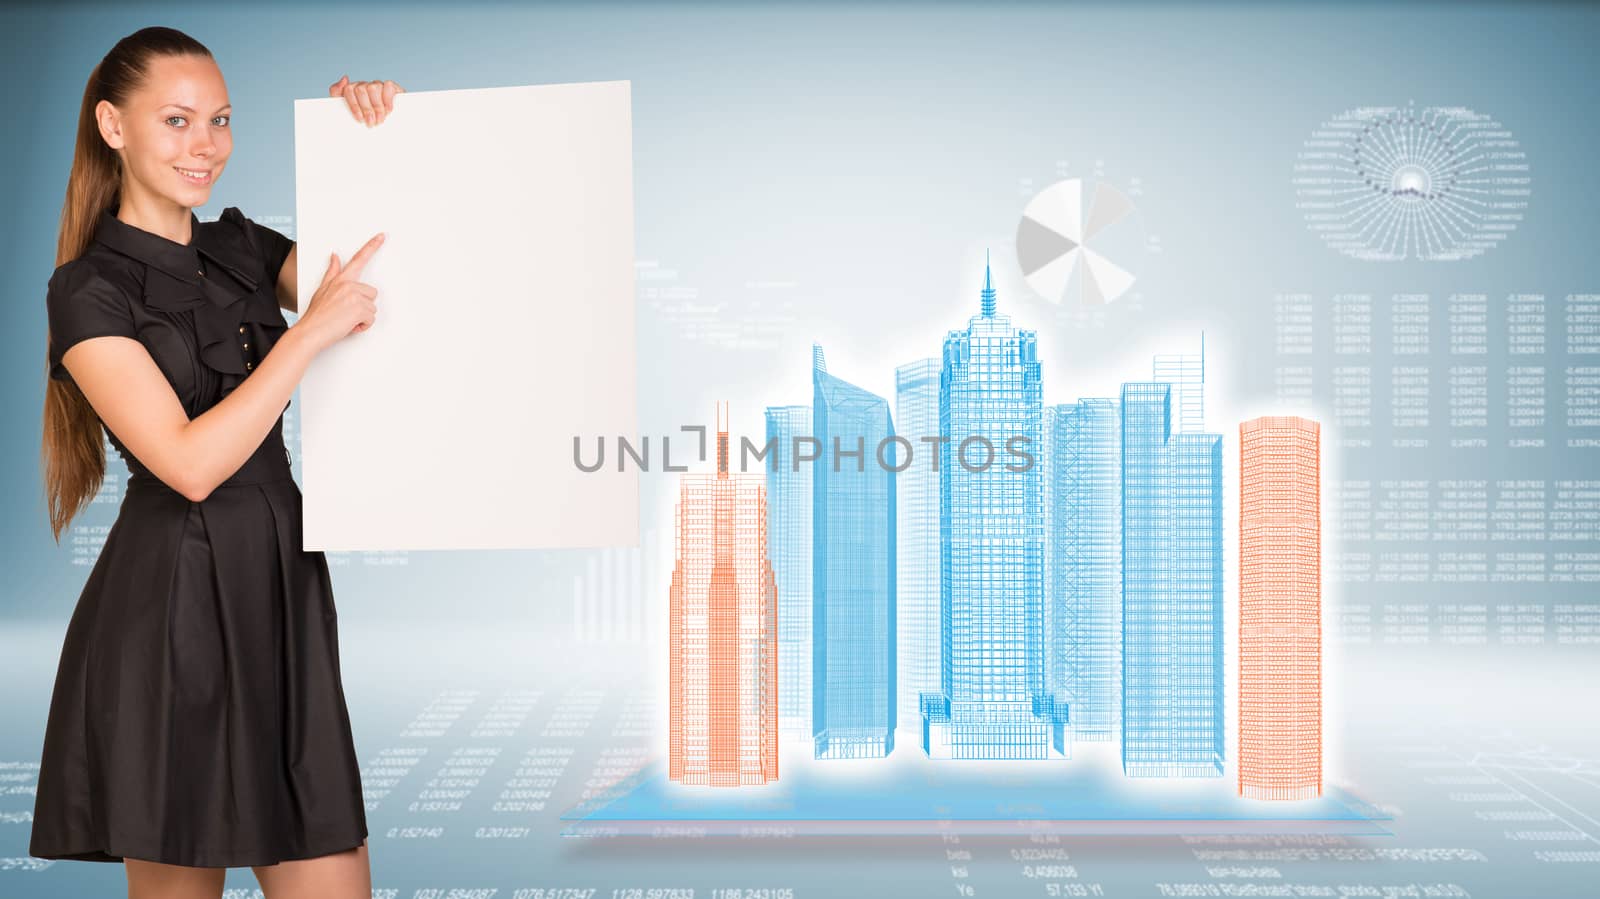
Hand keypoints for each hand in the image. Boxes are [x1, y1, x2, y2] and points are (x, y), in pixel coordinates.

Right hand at [298, 233, 385, 351]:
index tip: (382, 236)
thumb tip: (335, 256)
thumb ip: (332, 272)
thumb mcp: (322, 289)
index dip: (372, 246)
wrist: (310, 332)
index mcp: (341, 279)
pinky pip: (371, 318)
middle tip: (346, 313)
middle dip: (363, 306)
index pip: (358, 259)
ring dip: (362, 317)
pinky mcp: (359, 308)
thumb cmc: (316, 314)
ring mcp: (354, 296)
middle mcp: (348, 284)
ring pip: (372, 307)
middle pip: (371, 293)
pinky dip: (363, 326)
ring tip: (345, 320)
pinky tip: (349, 326)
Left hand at [330, 75, 403, 125]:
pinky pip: (388, 86)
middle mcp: (365, 85)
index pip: (349, 90)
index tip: (359, 119)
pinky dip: (388, 99)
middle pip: (361, 90)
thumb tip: (345, 78)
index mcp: (352, 89)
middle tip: (371, 123)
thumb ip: (337, 93)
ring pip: (374, 88)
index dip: (354, 105)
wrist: (387, 129)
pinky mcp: (391, 87)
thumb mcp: (347, 111)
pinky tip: (388, 110)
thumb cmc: (365, 120)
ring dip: (377, 106)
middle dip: (366, 109)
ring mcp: (378, 85)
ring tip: (380, 119)